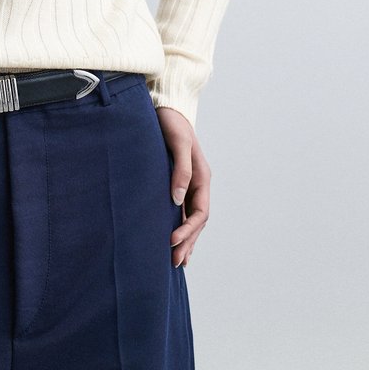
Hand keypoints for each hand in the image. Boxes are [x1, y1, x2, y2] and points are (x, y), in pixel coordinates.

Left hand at [154, 107, 210, 267]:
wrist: (166, 107)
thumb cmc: (172, 122)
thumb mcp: (177, 143)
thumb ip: (181, 170)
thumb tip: (177, 199)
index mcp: (202, 177)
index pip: (200, 212)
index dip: (188, 230)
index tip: (172, 241)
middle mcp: (198, 183)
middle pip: (197, 220)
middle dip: (187, 241)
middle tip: (174, 262)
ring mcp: (188, 184)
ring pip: (190, 218)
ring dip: (185, 239)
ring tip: (176, 260)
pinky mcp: (177, 182)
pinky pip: (181, 210)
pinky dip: (179, 226)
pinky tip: (172, 238)